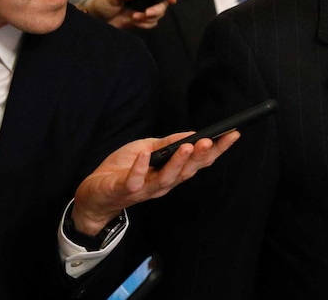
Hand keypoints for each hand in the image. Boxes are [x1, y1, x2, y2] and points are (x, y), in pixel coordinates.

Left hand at [71, 130, 239, 235]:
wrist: (94, 194)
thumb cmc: (123, 169)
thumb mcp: (148, 149)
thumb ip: (169, 144)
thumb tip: (192, 133)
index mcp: (173, 173)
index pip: (200, 162)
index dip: (218, 150)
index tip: (233, 134)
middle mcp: (164, 184)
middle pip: (189, 171)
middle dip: (202, 156)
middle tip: (213, 140)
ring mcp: (146, 189)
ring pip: (168, 178)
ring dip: (179, 162)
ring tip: (190, 145)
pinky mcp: (125, 190)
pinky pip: (135, 181)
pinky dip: (141, 167)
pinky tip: (146, 154)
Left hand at [81, 0, 175, 29]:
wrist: (99, 18)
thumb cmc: (105, 2)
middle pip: (161, 4)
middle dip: (156, 10)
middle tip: (147, 13)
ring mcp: (144, 10)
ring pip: (157, 16)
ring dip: (148, 19)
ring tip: (134, 17)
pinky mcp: (142, 20)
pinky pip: (151, 24)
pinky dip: (145, 25)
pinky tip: (135, 22)